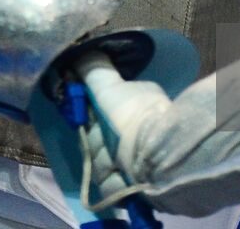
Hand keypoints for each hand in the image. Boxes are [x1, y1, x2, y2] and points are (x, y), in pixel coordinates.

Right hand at [74, 53, 171, 178]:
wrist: (159, 157)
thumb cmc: (132, 117)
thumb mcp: (109, 87)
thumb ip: (93, 70)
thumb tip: (80, 53)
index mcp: (133, 104)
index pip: (101, 115)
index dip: (91, 122)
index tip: (86, 124)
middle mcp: (137, 130)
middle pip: (100, 143)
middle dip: (98, 149)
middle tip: (107, 151)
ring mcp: (139, 158)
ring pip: (104, 166)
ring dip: (106, 169)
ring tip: (119, 168)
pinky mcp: (139, 184)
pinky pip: (114, 187)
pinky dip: (116, 186)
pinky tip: (124, 181)